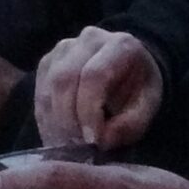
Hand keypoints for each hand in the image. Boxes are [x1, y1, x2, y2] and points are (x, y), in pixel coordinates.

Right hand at [31, 26, 162, 150]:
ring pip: (47, 87)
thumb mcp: (149, 106)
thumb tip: (102, 140)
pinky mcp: (47, 62)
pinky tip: (56, 138)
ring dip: (54, 122)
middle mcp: (88, 39)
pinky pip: (39, 93)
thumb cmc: (140, 89)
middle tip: (76, 148)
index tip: (93, 141)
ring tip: (66, 147)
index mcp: (120, 45)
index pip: (94, 76)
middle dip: (67, 119)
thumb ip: (130, 123)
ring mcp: (63, 49)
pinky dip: (45, 119)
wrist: (131, 70)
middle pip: (64, 79)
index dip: (88, 110)